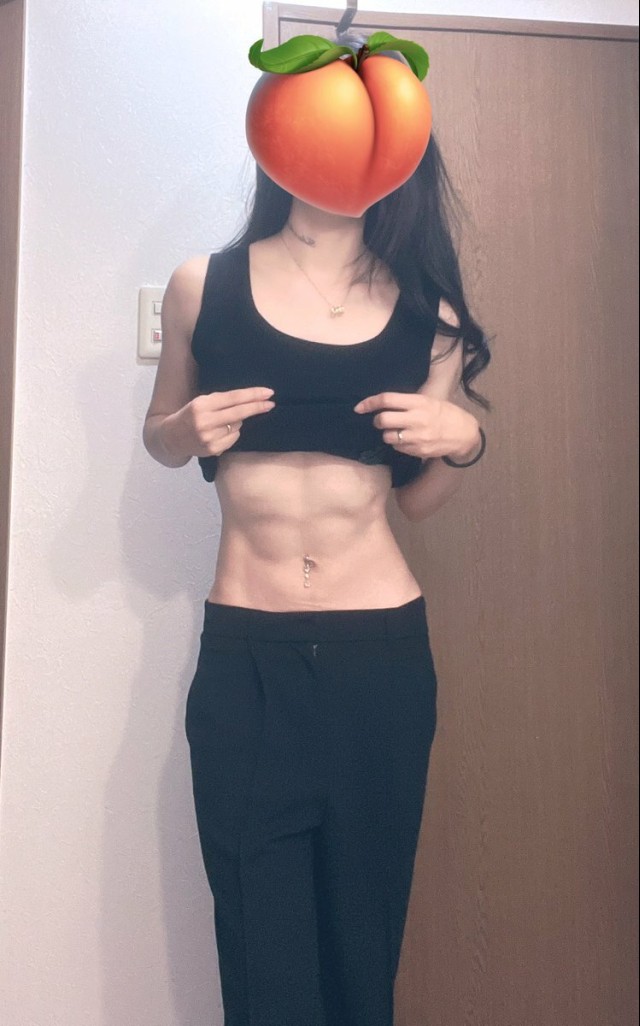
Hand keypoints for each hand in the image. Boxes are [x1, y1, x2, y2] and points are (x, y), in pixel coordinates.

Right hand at [160, 386, 275, 459]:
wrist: (170, 437)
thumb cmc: (189, 415)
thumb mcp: (200, 402)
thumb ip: (221, 401)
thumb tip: (249, 400)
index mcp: (201, 404)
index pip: (233, 398)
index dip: (252, 395)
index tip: (268, 392)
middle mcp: (205, 420)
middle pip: (239, 412)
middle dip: (257, 407)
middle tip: (271, 403)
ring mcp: (208, 437)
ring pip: (237, 426)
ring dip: (237, 422)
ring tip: (222, 423)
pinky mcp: (212, 449)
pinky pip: (233, 439)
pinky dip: (232, 434)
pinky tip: (220, 433)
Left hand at [353, 391, 480, 460]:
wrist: (464, 434)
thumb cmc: (445, 414)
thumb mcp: (429, 401)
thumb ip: (408, 402)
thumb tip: (383, 402)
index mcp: (419, 402)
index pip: (387, 400)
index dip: (369, 403)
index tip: (359, 407)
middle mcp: (417, 419)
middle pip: (383, 420)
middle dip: (377, 421)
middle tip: (381, 421)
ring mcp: (417, 437)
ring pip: (387, 436)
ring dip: (387, 434)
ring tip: (396, 431)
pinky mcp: (418, 450)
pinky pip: (397, 447)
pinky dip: (397, 444)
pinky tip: (406, 440)